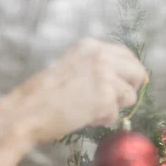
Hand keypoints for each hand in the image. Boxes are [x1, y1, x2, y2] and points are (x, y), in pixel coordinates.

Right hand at [10, 38, 147, 143]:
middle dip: (131, 90)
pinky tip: (85, 118)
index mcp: (90, 46)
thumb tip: (123, 80)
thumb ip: (95, 69)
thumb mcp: (71, 68)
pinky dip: (103, 120)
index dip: (132, 72)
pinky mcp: (105, 97)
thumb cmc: (43, 96)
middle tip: (118, 103)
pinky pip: (117, 114)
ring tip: (90, 112)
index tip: (133, 85)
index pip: (126, 54)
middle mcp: (101, 55)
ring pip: (130, 96)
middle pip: (137, 71)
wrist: (28, 110)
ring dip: (114, 108)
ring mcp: (105, 75)